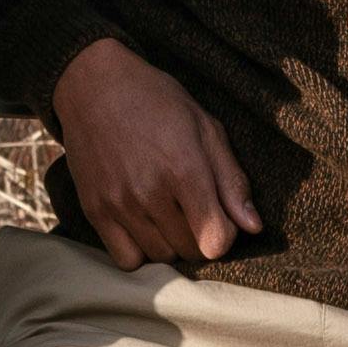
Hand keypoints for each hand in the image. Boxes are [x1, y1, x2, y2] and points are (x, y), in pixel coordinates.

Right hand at [49, 41, 262, 269]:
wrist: (94, 86)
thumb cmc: (157, 102)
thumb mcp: (205, 128)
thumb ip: (232, 181)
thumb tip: (253, 227)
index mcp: (184, 169)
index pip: (216, 241)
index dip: (226, 235)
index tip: (221, 218)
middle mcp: (150, 192)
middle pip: (190, 251)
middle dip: (200, 237)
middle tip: (193, 210)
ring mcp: (119, 204)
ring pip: (160, 257)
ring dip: (172, 244)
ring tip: (169, 214)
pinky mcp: (94, 210)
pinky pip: (126, 260)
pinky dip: (140, 251)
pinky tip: (144, 225)